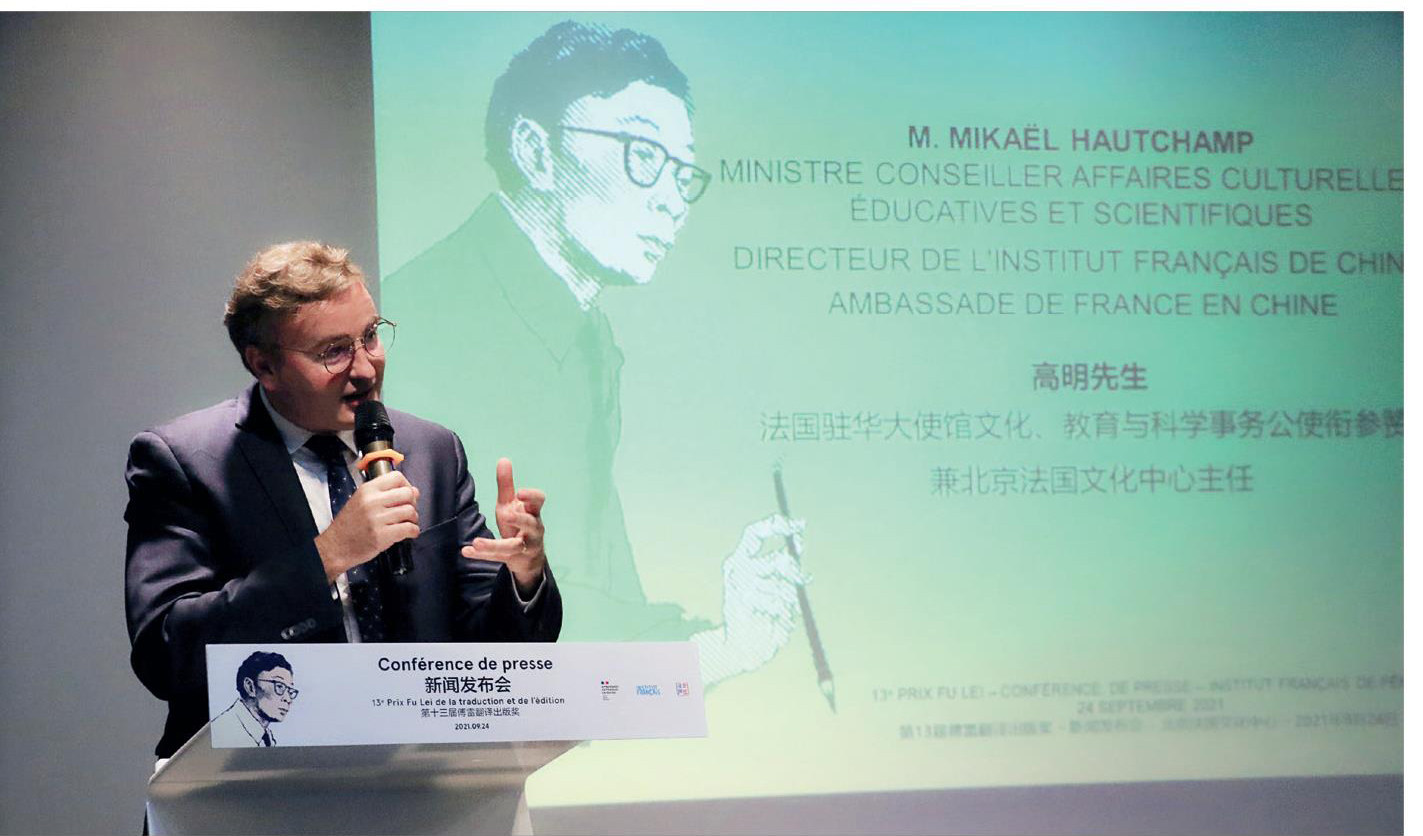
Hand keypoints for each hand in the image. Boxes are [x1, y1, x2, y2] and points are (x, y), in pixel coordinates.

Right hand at [314, 470, 419, 581]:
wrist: (336, 547)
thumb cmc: (349, 526)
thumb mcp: (361, 500)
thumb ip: (384, 494)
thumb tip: (413, 491)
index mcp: (367, 490)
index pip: (397, 477)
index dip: (407, 485)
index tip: (407, 494)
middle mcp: (372, 501)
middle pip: (408, 493)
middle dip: (413, 503)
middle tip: (408, 511)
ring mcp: (377, 518)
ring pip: (410, 511)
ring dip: (413, 519)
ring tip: (406, 523)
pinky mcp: (382, 535)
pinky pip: (409, 528)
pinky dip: (413, 531)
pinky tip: (408, 533)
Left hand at [461, 458, 546, 595]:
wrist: (529, 557)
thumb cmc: (519, 525)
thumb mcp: (512, 505)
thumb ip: (507, 484)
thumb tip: (503, 459)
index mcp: (532, 512)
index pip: (539, 501)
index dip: (532, 496)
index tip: (520, 492)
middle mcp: (533, 529)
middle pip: (530, 524)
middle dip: (520, 519)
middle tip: (507, 515)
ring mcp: (524, 546)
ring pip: (513, 546)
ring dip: (494, 545)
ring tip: (477, 542)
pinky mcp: (513, 559)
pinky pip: (497, 558)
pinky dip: (482, 555)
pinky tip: (466, 551)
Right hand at [693, 514, 806, 684]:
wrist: (744, 647)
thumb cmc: (763, 614)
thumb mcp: (775, 583)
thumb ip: (784, 563)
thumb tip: (799, 542)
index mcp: (742, 559)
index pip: (755, 533)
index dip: (777, 526)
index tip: (800, 525)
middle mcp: (736, 568)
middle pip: (778, 561)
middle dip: (796, 574)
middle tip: (803, 580)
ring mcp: (738, 584)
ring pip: (782, 587)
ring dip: (789, 600)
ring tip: (781, 611)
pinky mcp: (742, 602)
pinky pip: (776, 603)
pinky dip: (781, 613)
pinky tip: (772, 619)